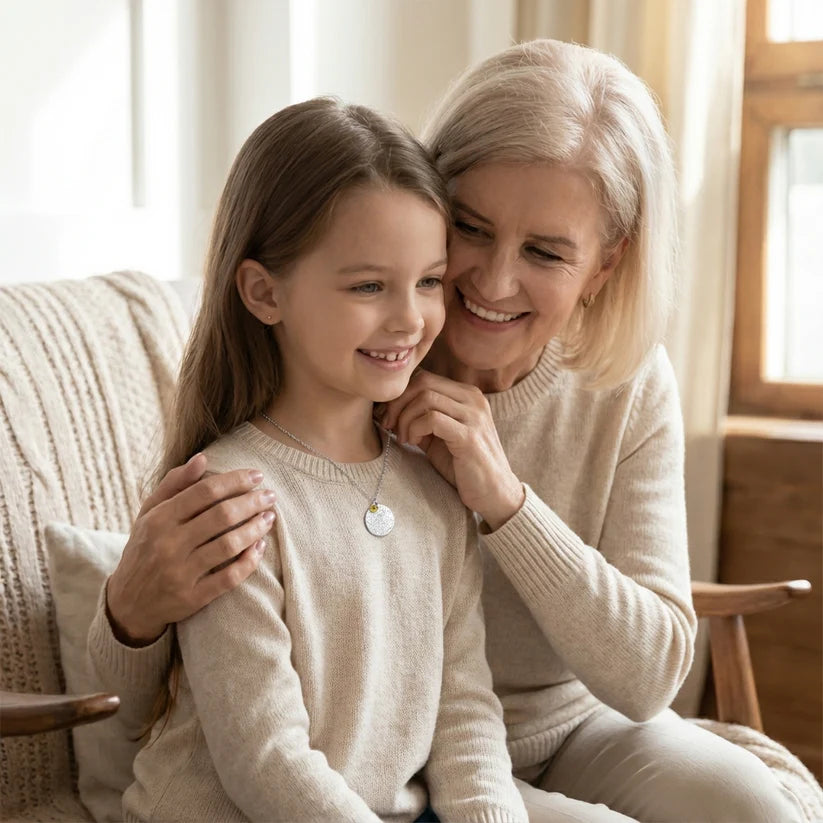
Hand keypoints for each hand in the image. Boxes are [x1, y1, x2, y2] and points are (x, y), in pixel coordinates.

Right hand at [106, 454, 275, 645]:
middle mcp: (168, 545)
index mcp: (159, 519)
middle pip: (221, 516)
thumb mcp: (149, 514)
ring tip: (269, 518)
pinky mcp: (192, 598)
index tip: (258, 476)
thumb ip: (174, 484)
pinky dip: (249, 561)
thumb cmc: (145, 549)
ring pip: (228, 545)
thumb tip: (202, 458)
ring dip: (255, 529)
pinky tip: (260, 547)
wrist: (128, 603)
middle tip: (270, 496)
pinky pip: (229, 578)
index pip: (205, 492)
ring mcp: (180, 573)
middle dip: (252, 502)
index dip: (235, 481)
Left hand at [381, 370, 524, 529]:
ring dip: (405, 418)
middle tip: (388, 425)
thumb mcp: (439, 436)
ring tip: (404, 438)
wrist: (494, 493)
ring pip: (425, 397)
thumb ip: (421, 418)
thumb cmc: (464, 465)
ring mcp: (473, 415)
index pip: (424, 377)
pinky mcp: (469, 435)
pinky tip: (414, 443)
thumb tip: (387, 408)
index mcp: (466, 394)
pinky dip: (415, 429)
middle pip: (422, 382)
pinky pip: (432, 419)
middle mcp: (473, 399)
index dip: (400, 394)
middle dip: (397, 403)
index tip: (387, 416)